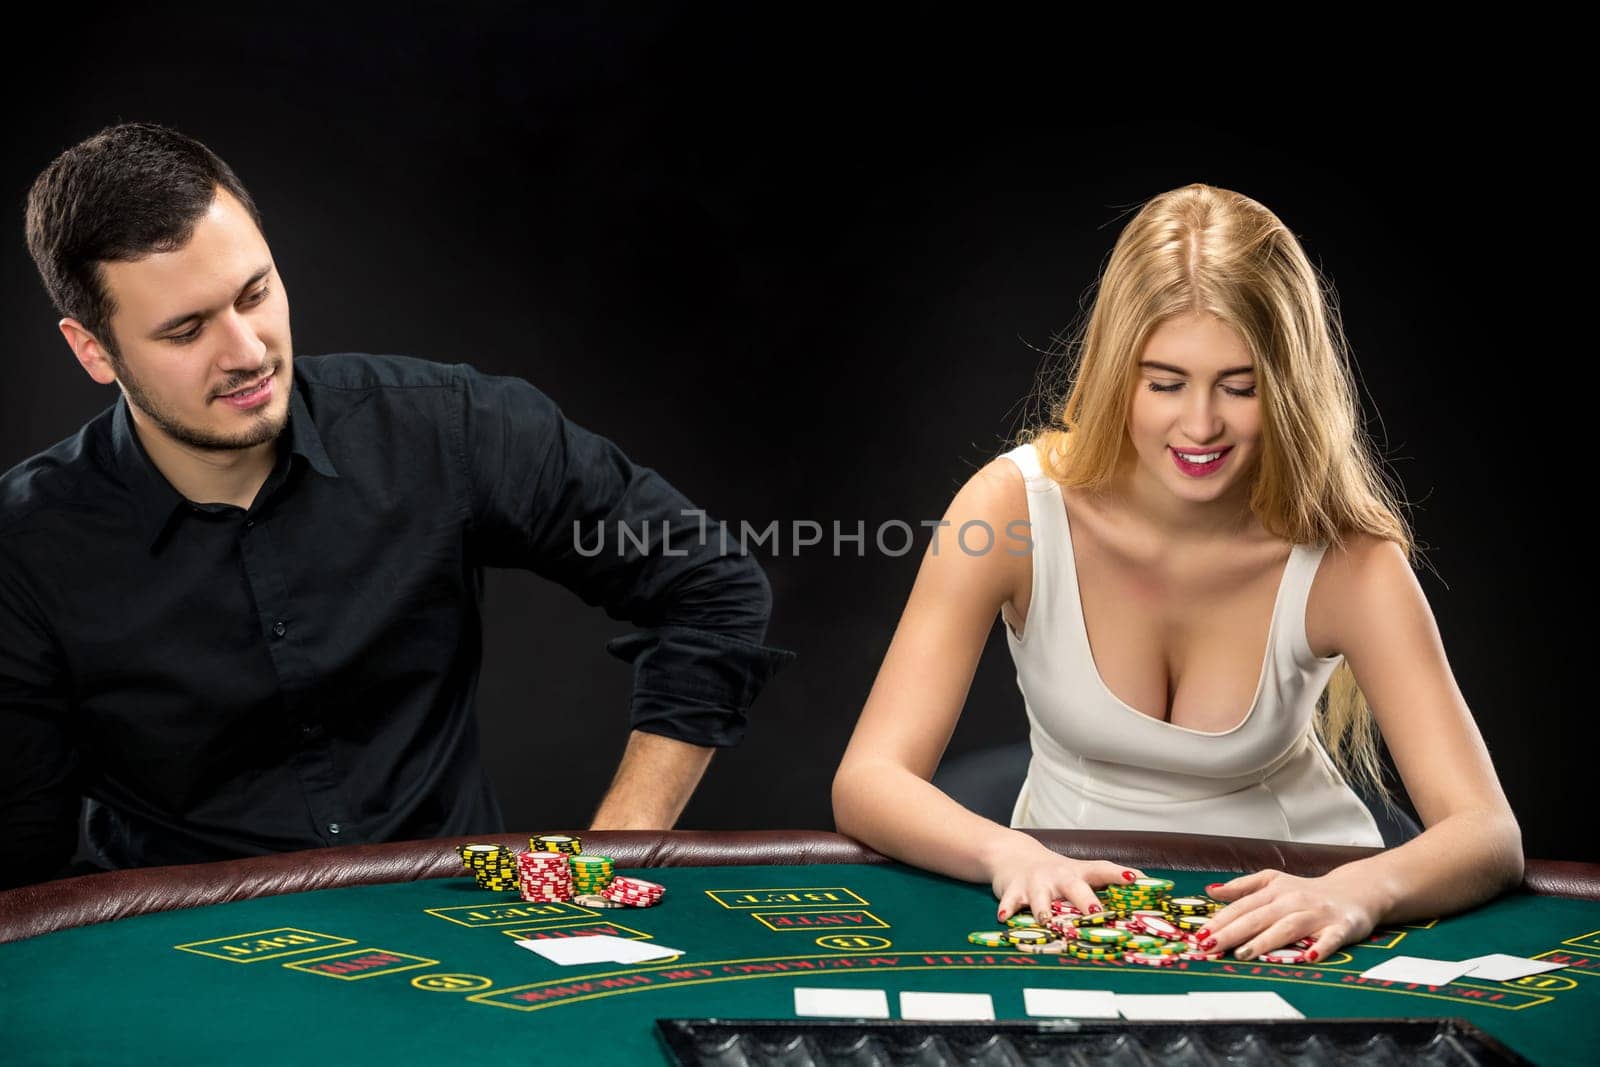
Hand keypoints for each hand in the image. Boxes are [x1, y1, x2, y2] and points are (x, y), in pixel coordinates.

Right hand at [984, 833, 1144, 924]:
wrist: (1014, 856)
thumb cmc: (1055, 874)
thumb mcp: (1078, 875)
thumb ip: (1105, 885)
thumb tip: (1144, 894)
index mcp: (1079, 874)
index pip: (1104, 871)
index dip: (1120, 875)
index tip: (1138, 879)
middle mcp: (1059, 877)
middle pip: (1075, 888)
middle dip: (1085, 902)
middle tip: (1095, 913)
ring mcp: (1035, 883)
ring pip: (1041, 899)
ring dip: (1045, 911)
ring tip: (1048, 921)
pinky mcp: (1014, 890)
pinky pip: (1011, 902)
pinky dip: (1008, 909)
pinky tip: (1005, 917)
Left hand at [1200, 866, 1383, 960]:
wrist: (1354, 890)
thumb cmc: (1307, 891)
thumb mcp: (1273, 882)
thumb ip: (1242, 887)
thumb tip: (1211, 891)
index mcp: (1273, 891)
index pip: (1241, 907)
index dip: (1219, 921)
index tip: (1199, 935)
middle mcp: (1292, 900)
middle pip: (1258, 917)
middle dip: (1232, 932)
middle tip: (1210, 946)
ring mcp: (1316, 914)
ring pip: (1288, 927)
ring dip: (1265, 941)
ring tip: (1243, 954)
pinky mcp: (1341, 927)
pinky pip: (1330, 939)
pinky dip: (1320, 948)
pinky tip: (1309, 958)